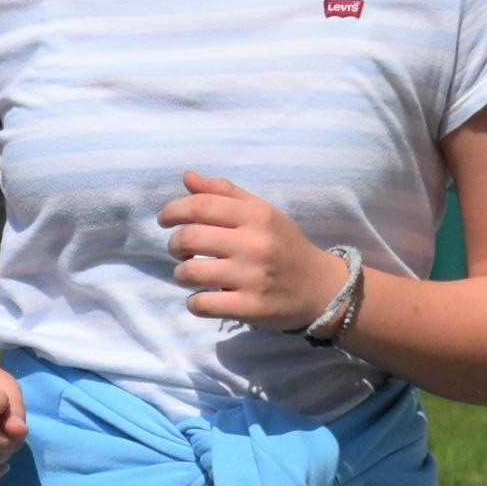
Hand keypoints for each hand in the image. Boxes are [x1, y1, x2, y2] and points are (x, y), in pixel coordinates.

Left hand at [161, 171, 340, 328]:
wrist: (321, 288)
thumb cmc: (283, 245)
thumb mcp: (262, 212)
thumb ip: (224, 193)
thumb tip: (187, 177)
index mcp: (257, 216)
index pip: (200, 206)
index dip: (172, 211)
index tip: (166, 220)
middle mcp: (255, 244)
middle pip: (189, 238)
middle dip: (175, 244)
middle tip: (182, 250)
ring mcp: (252, 277)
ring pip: (189, 272)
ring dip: (181, 274)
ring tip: (192, 273)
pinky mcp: (250, 308)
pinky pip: (201, 304)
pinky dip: (194, 302)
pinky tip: (204, 297)